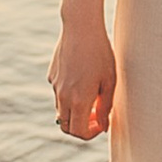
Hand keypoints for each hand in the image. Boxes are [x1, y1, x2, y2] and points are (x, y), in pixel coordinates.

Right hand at [50, 18, 115, 139]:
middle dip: (81, 127)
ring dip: (75, 111)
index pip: (79, 132)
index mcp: (78, 101)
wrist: (80, 27)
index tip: (101, 124)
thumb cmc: (100, 53)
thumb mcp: (110, 81)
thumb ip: (105, 107)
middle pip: (66, 127)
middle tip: (96, 114)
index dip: (91, 134)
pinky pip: (59, 93)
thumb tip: (103, 127)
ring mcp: (55, 86)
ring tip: (92, 94)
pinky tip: (82, 77)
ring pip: (61, 110)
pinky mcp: (51, 76)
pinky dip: (69, 95)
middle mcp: (63, 97)